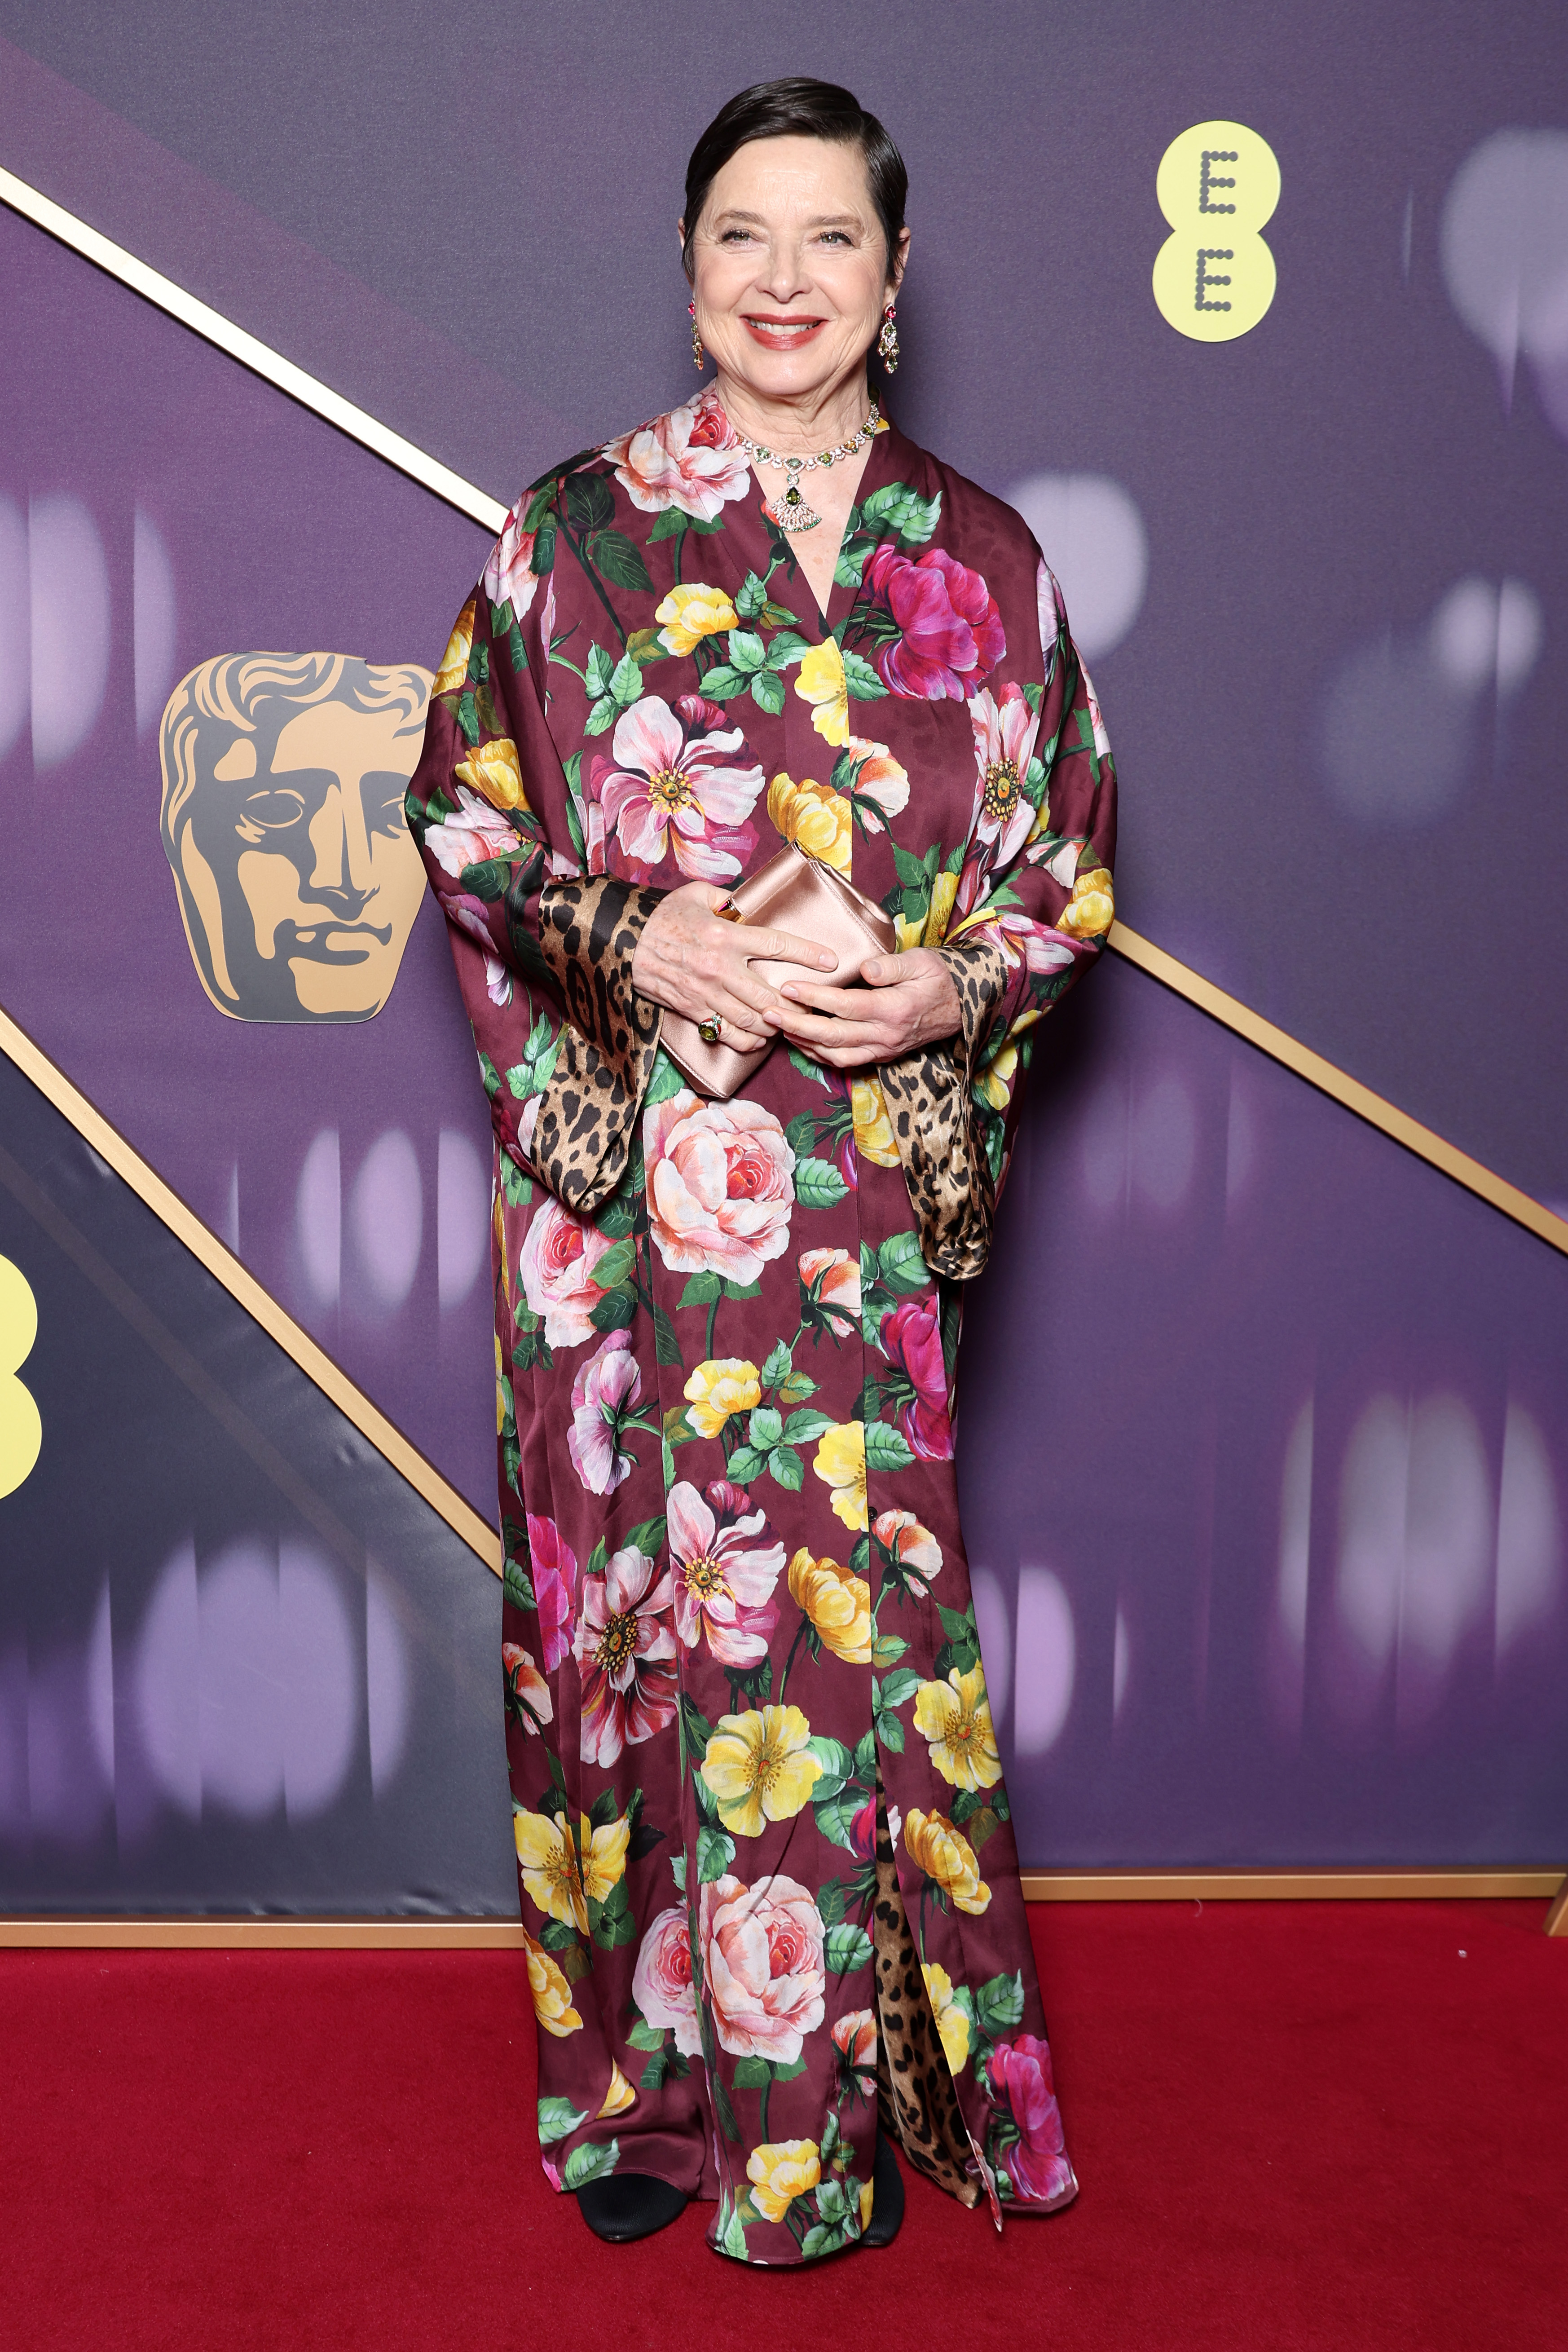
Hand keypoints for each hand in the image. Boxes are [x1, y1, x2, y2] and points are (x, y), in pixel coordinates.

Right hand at [631, 881, 838, 1051]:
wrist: (623, 943)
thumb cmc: (660, 916)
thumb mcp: (694, 895)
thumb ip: (724, 897)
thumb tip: (743, 901)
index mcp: (726, 936)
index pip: (777, 945)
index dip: (807, 954)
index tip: (830, 961)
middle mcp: (720, 968)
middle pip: (770, 996)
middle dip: (795, 1006)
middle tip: (809, 1006)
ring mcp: (706, 993)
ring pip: (752, 1020)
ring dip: (774, 1026)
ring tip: (787, 1023)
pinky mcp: (693, 1010)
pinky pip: (727, 1033)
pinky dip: (747, 1040)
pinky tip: (759, 1038)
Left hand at [773, 947, 961, 1069]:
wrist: (963, 1006)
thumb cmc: (940, 978)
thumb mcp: (922, 961)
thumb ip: (891, 965)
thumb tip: (864, 968)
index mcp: (895, 1009)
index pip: (845, 1006)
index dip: (813, 997)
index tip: (787, 987)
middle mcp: (886, 1035)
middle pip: (832, 1035)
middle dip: (796, 1024)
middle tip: (767, 1012)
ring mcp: (883, 1049)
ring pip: (835, 1054)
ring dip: (803, 1043)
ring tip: (777, 1027)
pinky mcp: (881, 1055)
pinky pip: (845, 1061)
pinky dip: (819, 1055)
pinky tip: (801, 1042)